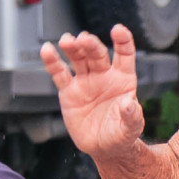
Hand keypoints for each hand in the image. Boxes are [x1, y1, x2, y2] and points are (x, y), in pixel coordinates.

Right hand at [41, 26, 143, 157]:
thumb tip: (130, 103)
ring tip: (67, 40)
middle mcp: (104, 76)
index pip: (124, 55)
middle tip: (83, 39)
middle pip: (97, 54)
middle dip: (90, 45)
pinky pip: (59, 73)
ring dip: (72, 48)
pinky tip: (47, 50)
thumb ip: (131, 116)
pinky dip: (52, 62)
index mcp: (123, 80)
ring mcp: (85, 82)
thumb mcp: (130, 128)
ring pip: (78, 59)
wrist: (102, 148)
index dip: (122, 41)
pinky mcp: (68, 91)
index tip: (118, 29)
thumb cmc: (121, 135)